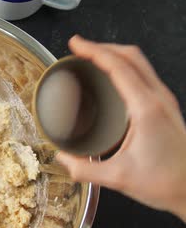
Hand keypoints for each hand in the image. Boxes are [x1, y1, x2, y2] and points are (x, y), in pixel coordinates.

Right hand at [56, 35, 185, 221]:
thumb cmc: (166, 183)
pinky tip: (111, 79)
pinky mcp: (165, 108)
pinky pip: (144, 75)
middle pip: (131, 56)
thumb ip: (84, 169)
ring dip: (115, 54)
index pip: (118, 66)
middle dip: (103, 47)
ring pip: (140, 63)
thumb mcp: (118, 179)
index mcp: (145, 108)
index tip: (75, 44)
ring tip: (92, 58)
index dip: (94, 51)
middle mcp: (158, 98)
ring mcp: (164, 101)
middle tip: (79, 48)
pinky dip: (124, 67)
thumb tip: (62, 158)